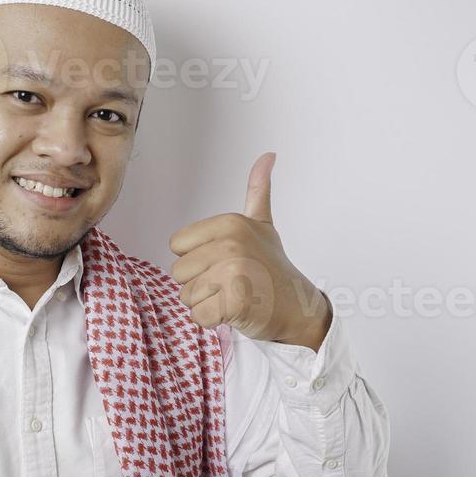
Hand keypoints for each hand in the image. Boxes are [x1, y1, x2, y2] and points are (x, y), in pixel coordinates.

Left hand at [167, 152, 331, 348]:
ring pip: (186, 296)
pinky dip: (213, 321)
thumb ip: (258, 191)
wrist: (298, 307)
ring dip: (206, 303)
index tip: (224, 261)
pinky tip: (235, 312)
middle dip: (200, 283)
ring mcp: (233, 273)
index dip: (196, 259)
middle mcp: (230, 244)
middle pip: (179, 272)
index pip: (177, 246)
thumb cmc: (273, 268)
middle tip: (231, 282)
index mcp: (229, 223)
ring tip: (234, 295)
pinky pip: (199, 316)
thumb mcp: (262, 225)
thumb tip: (268, 155)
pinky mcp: (234, 303)